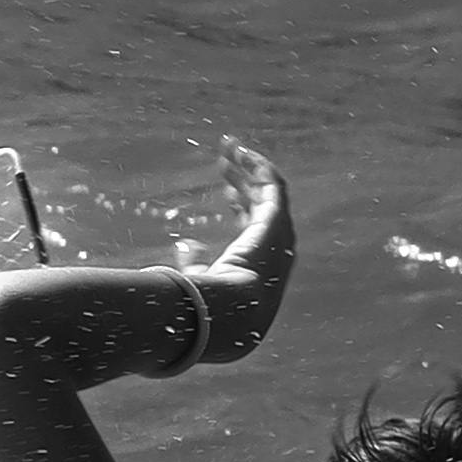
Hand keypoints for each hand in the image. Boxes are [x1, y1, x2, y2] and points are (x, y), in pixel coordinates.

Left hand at [180, 157, 293, 367]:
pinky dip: (259, 165)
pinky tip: (242, 151)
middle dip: (246, 182)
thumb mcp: (199, 283)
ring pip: (267, 191)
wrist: (232, 312)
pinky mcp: (276, 219)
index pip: (255, 229)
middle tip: (226, 163)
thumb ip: (193, 264)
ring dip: (251, 168)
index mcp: (259, 264)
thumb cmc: (212, 308)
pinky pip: (273, 184)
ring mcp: (278, 233)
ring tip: (232, 149)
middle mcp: (275, 247)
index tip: (226, 192)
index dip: (242, 208)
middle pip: (262, 205)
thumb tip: (184, 244)